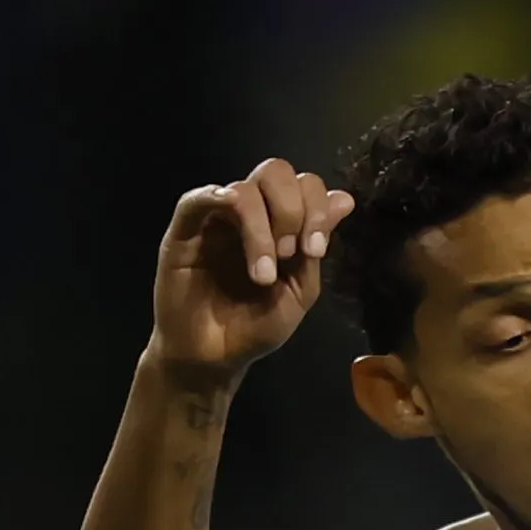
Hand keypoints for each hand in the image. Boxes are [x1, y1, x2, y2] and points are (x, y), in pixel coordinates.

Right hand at [149, 160, 354, 384]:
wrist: (213, 358)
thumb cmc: (255, 327)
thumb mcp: (299, 291)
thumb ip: (316, 246)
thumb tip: (345, 199)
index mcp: (281, 224)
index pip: (305, 186)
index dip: (317, 208)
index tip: (316, 251)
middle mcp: (251, 213)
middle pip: (276, 171)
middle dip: (293, 209)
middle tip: (291, 254)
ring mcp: (216, 217)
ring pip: (246, 188)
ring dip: (264, 228)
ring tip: (264, 274)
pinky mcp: (185, 228)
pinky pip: (201, 198)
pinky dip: (224, 204)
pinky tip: (240, 231)